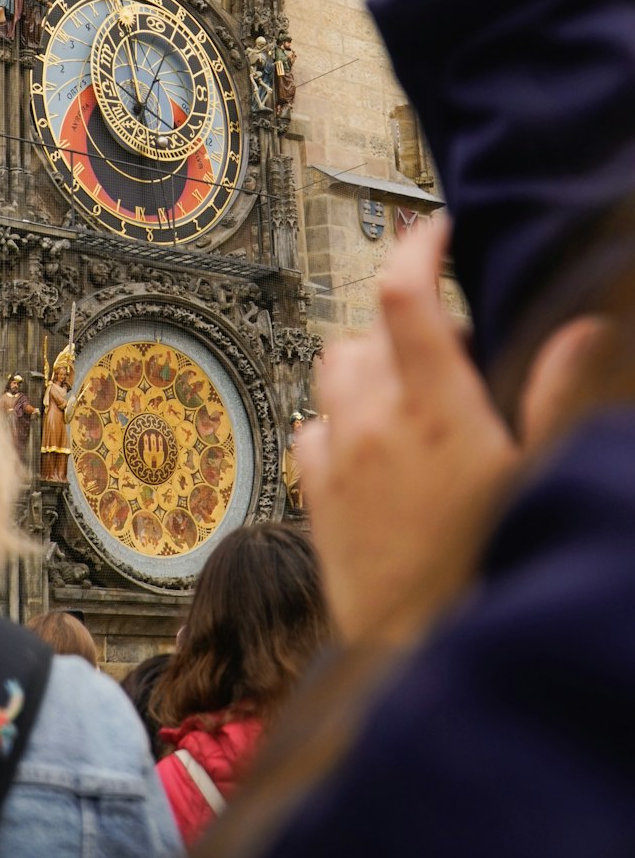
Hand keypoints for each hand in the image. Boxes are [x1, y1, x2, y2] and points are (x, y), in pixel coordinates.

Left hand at [300, 218, 517, 644]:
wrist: (418, 659)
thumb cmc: (486, 573)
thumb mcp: (537, 479)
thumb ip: (557, 396)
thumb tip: (581, 329)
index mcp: (434, 408)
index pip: (404, 295)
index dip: (417, 248)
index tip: (437, 232)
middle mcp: (372, 420)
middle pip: (366, 330)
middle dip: (404, 324)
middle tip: (452, 357)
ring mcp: (336, 457)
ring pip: (332, 372)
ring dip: (367, 367)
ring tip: (413, 399)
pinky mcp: (314, 496)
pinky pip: (310, 429)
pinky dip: (337, 420)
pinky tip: (372, 448)